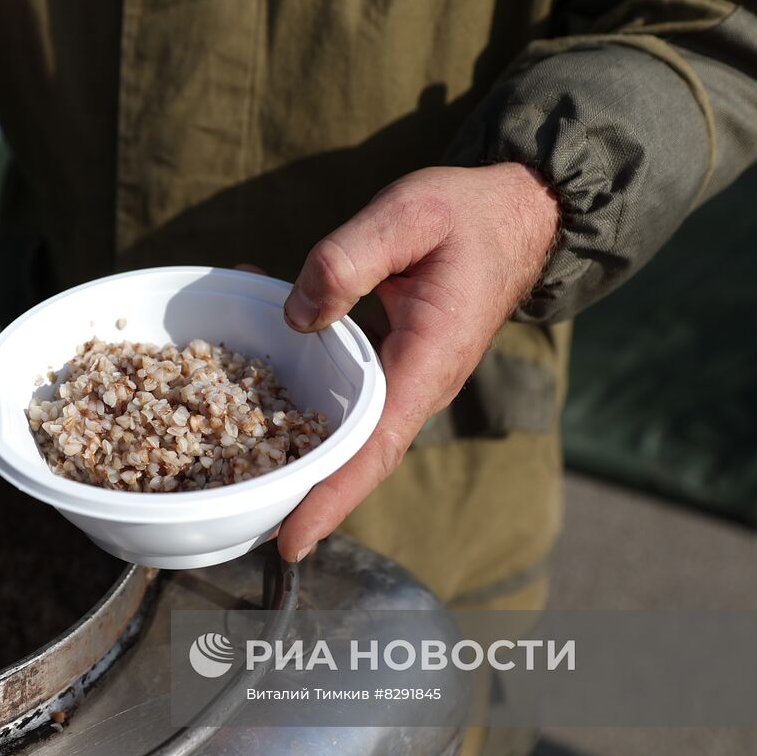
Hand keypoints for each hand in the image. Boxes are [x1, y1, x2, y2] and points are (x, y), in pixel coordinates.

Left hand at [275, 163, 560, 561]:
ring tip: (239, 475)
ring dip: (297, 449)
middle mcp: (421, 385)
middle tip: (243, 521)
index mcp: (429, 360)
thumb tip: (295, 317)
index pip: (376, 447)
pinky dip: (302, 398)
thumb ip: (346, 260)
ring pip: (350, 432)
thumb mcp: (405, 216)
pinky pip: (349, 397)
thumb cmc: (466, 215)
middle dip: (304, 493)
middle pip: (357, 457)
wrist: (518, 215)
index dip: (332, 495)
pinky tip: (255, 374)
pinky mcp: (397, 367)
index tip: (292, 540)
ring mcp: (410, 381)